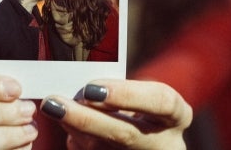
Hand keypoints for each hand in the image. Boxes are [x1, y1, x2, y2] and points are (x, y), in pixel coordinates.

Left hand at [40, 79, 191, 149]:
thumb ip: (119, 91)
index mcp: (176, 117)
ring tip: (54, 107)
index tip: (91, 87)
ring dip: (72, 129)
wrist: (147, 143)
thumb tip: (79, 88)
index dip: (127, 95)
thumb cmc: (143, 110)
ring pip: (102, 149)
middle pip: (125, 135)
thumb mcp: (142, 95)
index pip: (162, 102)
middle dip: (86, 119)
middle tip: (54, 103)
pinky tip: (69, 127)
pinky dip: (76, 141)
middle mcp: (165, 144)